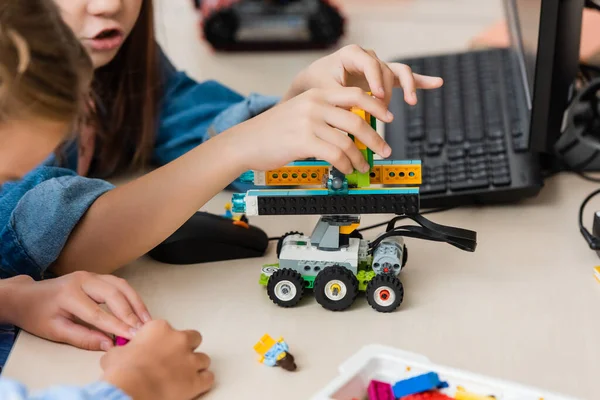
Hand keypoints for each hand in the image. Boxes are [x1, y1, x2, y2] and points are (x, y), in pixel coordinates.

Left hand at [5, 272, 149, 350]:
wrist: (27, 296)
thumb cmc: (38, 315)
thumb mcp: (55, 331)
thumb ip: (82, 338)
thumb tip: (108, 345)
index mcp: (68, 294)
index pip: (98, 313)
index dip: (117, 326)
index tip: (132, 337)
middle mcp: (83, 280)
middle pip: (114, 294)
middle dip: (131, 313)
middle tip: (142, 330)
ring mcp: (91, 275)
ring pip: (121, 286)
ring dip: (136, 303)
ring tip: (146, 320)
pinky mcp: (98, 276)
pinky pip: (120, 284)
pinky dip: (132, 297)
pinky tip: (139, 310)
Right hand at [101, 320, 212, 399]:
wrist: (132, 387)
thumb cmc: (123, 371)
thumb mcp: (114, 355)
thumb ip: (122, 350)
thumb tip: (116, 355)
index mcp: (159, 329)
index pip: (168, 329)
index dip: (163, 341)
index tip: (159, 348)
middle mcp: (179, 340)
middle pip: (194, 338)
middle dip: (187, 348)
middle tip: (177, 358)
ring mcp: (190, 360)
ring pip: (204, 359)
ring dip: (196, 366)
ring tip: (185, 374)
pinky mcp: (196, 379)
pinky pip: (208, 378)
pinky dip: (203, 382)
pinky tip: (195, 385)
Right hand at [232, 87, 392, 173]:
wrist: (245, 141)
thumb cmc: (271, 131)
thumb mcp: (299, 111)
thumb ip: (323, 114)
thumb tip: (351, 129)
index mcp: (316, 94)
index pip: (355, 95)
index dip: (376, 106)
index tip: (388, 117)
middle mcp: (314, 105)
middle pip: (357, 119)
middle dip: (375, 138)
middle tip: (384, 149)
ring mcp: (309, 122)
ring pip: (347, 141)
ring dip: (360, 157)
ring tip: (364, 166)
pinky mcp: (304, 141)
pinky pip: (335, 154)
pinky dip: (346, 164)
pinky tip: (347, 169)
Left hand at [283, 44, 443, 105]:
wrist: (313, 82)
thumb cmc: (317, 84)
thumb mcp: (324, 91)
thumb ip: (339, 102)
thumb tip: (352, 121)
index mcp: (351, 55)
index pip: (371, 65)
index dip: (376, 82)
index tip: (377, 98)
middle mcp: (367, 57)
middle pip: (386, 72)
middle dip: (386, 93)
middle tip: (383, 111)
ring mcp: (377, 67)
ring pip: (398, 72)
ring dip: (408, 86)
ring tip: (412, 101)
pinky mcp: (383, 78)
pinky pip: (404, 77)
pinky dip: (420, 81)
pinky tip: (436, 83)